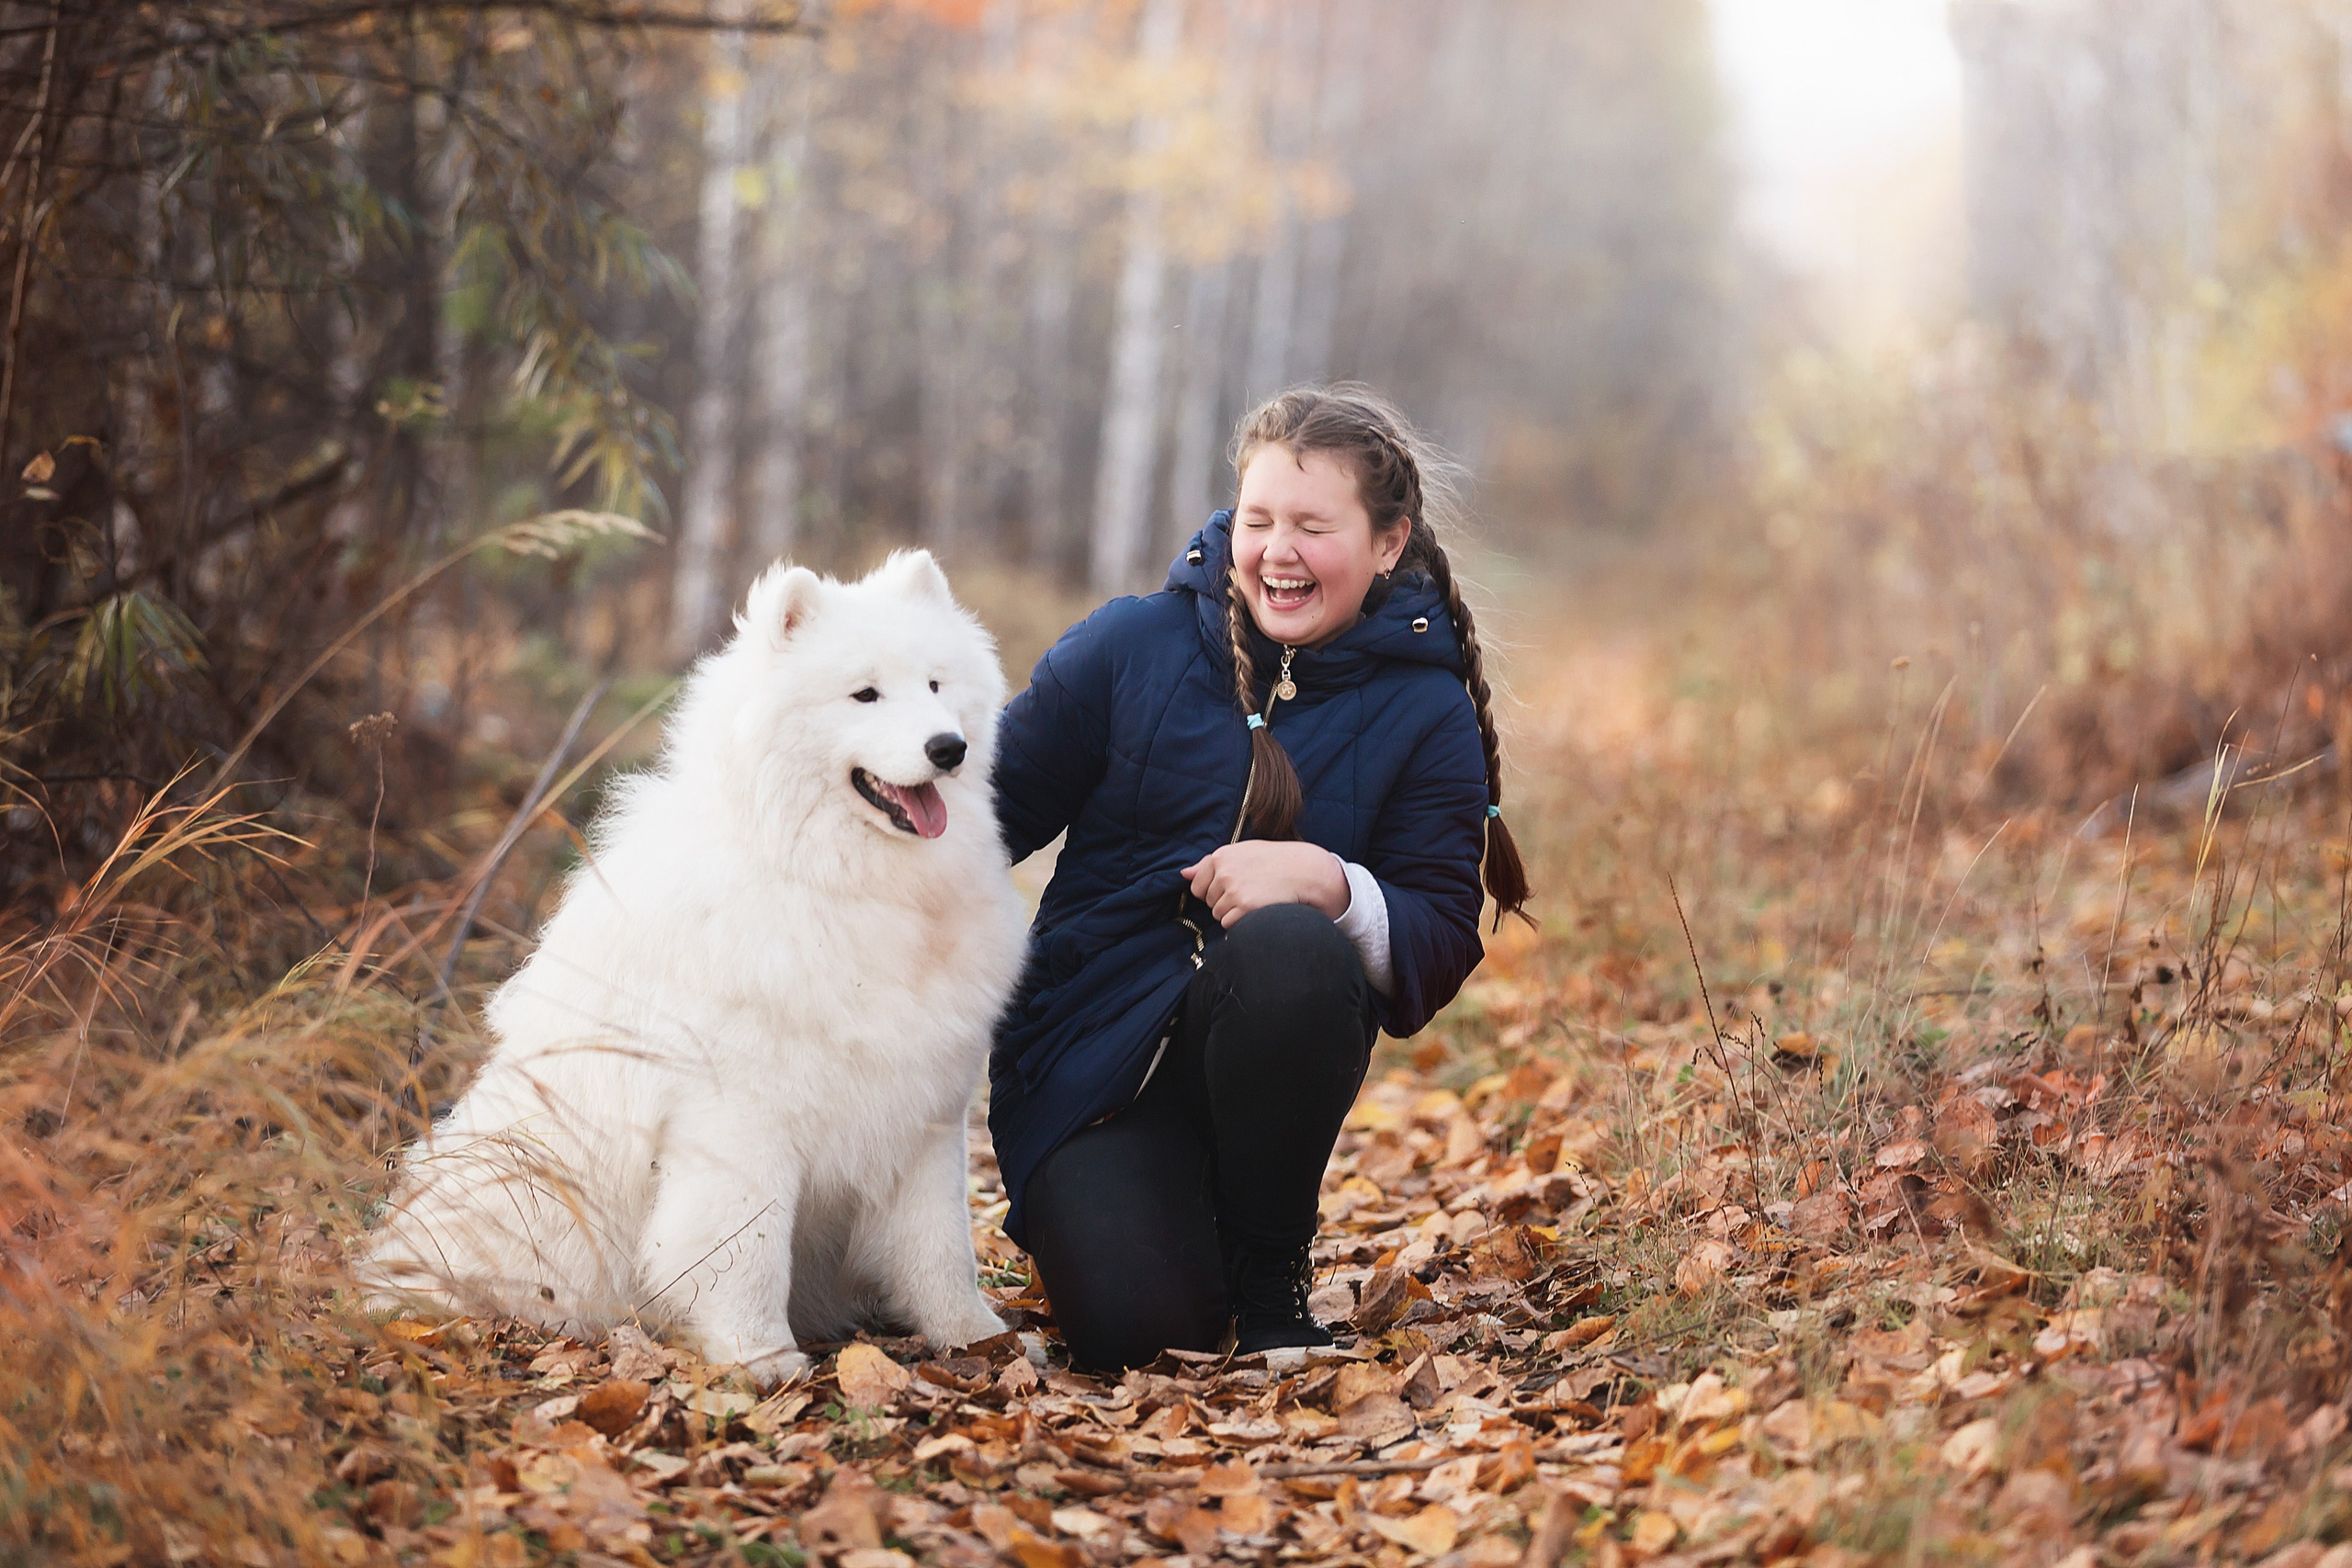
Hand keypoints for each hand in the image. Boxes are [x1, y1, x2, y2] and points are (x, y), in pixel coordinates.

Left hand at [1180, 841, 1349, 927]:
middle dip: (1224, 902)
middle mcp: (1224, 872)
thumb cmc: (1275, 861)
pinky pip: (1230, 924)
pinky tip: (1257, 909)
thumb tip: (1184, 874)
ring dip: (1233, 913)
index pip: (1197, 886)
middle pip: (1209, 902)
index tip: (1231, 887)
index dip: (1213, 891)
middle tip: (1249, 892)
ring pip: (1219, 914)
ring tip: (1255, 900)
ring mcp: (1233, 890)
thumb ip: (1210, 863)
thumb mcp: (1243, 852)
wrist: (1305, 871)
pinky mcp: (1244, 907)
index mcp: (1221, 856)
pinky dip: (1241, 922)